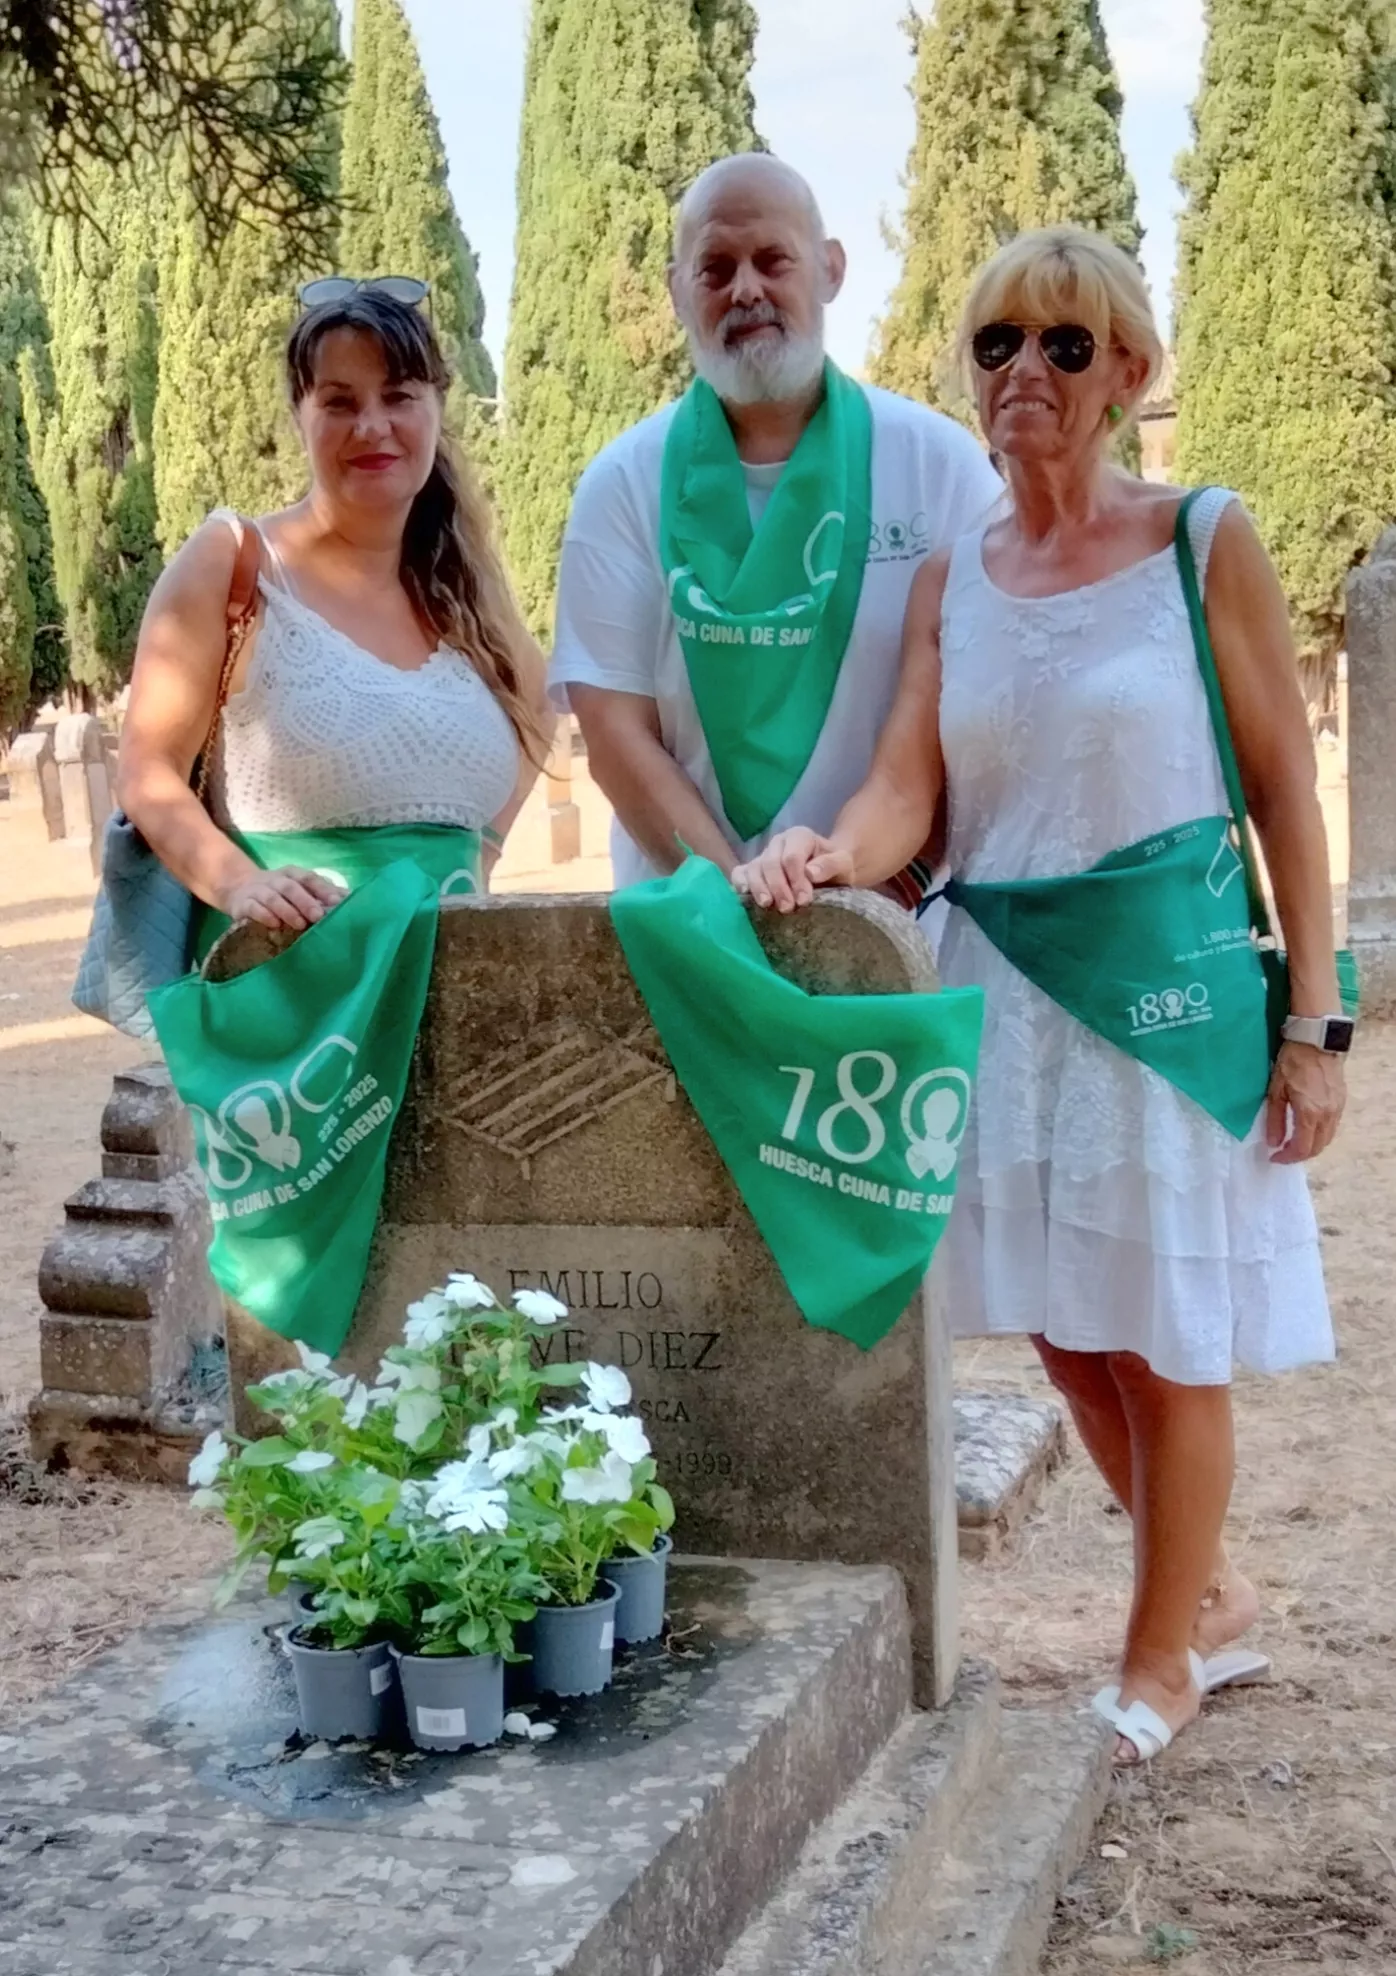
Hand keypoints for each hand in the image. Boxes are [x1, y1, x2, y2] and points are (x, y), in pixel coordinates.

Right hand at [217, 866, 346, 932]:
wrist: (238, 888)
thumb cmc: (280, 894)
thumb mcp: (300, 890)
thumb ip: (322, 894)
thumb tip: (352, 899)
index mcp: (293, 874)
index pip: (310, 878)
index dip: (324, 889)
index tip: (338, 902)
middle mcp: (276, 879)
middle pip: (291, 887)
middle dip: (306, 901)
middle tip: (318, 916)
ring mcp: (258, 890)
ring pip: (273, 897)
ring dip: (287, 910)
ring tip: (299, 924)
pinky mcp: (243, 904)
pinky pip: (253, 908)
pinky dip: (264, 915)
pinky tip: (274, 924)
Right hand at [731, 829, 855, 912]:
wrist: (826, 876)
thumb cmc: (834, 870)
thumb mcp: (843, 865)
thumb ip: (831, 865)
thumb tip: (810, 872)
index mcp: (800, 836)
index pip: (792, 857)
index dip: (796, 879)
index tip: (804, 900)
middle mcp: (778, 842)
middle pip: (771, 863)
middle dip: (778, 887)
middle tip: (787, 908)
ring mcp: (763, 855)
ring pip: (754, 869)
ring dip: (759, 888)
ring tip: (767, 905)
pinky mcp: (752, 869)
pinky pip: (740, 873)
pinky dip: (739, 883)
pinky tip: (744, 896)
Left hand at [1266, 1040, 1346, 1163]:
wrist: (1316, 1040)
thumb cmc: (1292, 1062)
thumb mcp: (1276, 1090)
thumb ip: (1275, 1119)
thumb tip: (1273, 1143)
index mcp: (1310, 1113)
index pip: (1302, 1148)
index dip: (1287, 1157)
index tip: (1274, 1157)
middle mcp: (1328, 1115)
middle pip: (1317, 1147)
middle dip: (1299, 1155)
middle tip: (1283, 1153)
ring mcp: (1338, 1108)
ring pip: (1327, 1138)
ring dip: (1311, 1146)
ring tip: (1294, 1143)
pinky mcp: (1342, 1101)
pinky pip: (1332, 1126)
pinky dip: (1320, 1134)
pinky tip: (1307, 1129)